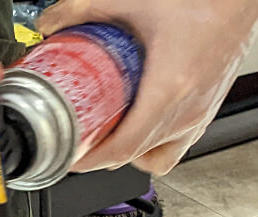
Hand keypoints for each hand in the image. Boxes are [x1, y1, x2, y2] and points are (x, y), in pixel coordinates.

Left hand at [38, 0, 257, 174]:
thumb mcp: (135, 0)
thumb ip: (84, 10)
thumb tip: (50, 25)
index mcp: (169, 91)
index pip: (122, 148)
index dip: (89, 159)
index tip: (70, 155)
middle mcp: (187, 111)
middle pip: (135, 157)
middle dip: (103, 155)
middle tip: (81, 139)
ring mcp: (200, 115)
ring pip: (158, 157)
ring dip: (130, 151)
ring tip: (109, 131)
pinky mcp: (207, 110)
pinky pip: (176, 143)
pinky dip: (153, 140)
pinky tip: (138, 117)